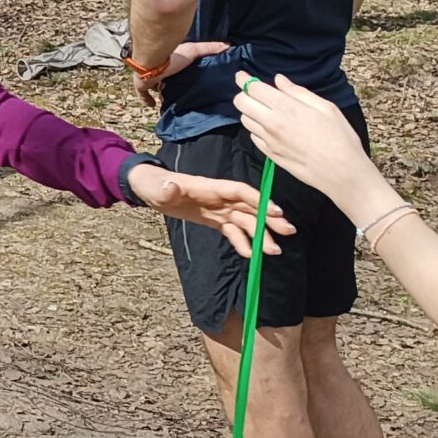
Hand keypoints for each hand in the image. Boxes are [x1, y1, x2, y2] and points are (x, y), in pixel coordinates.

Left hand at [125, 163, 293, 259]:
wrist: (149, 188)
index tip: (277, 212)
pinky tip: (250, 254)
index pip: (239, 191)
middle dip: (269, 219)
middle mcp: (218, 198)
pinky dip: (242, 242)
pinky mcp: (214, 220)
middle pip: (249, 207)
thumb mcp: (156, 188)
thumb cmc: (153, 183)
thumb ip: (165, 189)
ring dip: (260, 234)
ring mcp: (217, 209)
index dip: (258, 200)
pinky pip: (232, 231)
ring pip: (245, 221)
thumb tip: (171, 187)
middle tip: (289, 232)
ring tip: (274, 251)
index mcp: (208, 187)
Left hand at [134, 38, 228, 107]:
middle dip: (172, 84)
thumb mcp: (194, 50)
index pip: (177, 69)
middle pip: (166, 79)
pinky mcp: (142, 86)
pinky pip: (143, 95)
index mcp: (171, 62)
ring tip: (172, 101)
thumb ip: (209, 48)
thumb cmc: (173, 55)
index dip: (182, 73)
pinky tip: (154, 105)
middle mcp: (160, 70)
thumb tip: (227, 45)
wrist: (152, 61)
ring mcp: (149, 78)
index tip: (190, 79)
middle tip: (182, 93)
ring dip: (161, 92)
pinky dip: (148, 100)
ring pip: (156, 87)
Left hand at [233, 71, 396, 219]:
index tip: (241, 75)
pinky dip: (256, 129)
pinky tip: (269, 128)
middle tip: (253, 93)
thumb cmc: (340, 138)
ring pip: (245, 120)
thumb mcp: (326, 108)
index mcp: (286, 108)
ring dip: (249, 112)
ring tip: (263, 110)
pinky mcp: (270, 155)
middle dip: (243, 94)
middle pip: (241, 103)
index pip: (253, 89)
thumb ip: (299, 92)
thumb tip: (279, 80)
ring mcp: (269, 141)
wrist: (343, 174)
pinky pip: (254, 137)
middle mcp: (272, 123)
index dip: (243, 79)